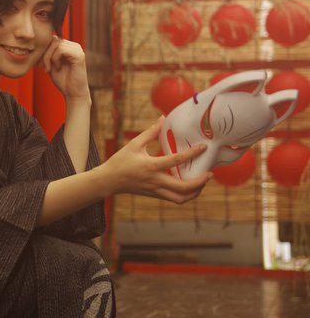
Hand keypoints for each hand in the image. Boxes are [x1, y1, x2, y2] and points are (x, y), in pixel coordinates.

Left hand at [40, 35, 90, 103]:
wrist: (74, 94)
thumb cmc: (63, 81)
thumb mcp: (51, 65)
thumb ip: (46, 54)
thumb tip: (36, 45)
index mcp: (68, 47)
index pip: (51, 39)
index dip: (42, 50)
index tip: (39, 64)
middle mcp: (74, 46)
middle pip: (53, 39)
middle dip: (44, 53)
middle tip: (41, 66)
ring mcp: (77, 49)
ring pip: (56, 43)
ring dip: (47, 57)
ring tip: (48, 68)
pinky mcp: (79, 55)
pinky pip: (61, 49)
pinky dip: (55, 59)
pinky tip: (57, 68)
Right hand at [95, 117, 211, 203]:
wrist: (109, 181)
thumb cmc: (120, 161)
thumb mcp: (134, 144)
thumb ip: (151, 132)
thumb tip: (162, 119)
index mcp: (151, 166)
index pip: (176, 160)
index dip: (192, 154)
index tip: (203, 148)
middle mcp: (155, 180)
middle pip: (183, 188)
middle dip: (200, 182)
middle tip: (210, 173)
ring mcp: (155, 190)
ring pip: (181, 198)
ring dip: (195, 192)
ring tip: (202, 182)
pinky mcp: (155, 195)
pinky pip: (174, 199)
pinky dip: (185, 194)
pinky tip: (189, 186)